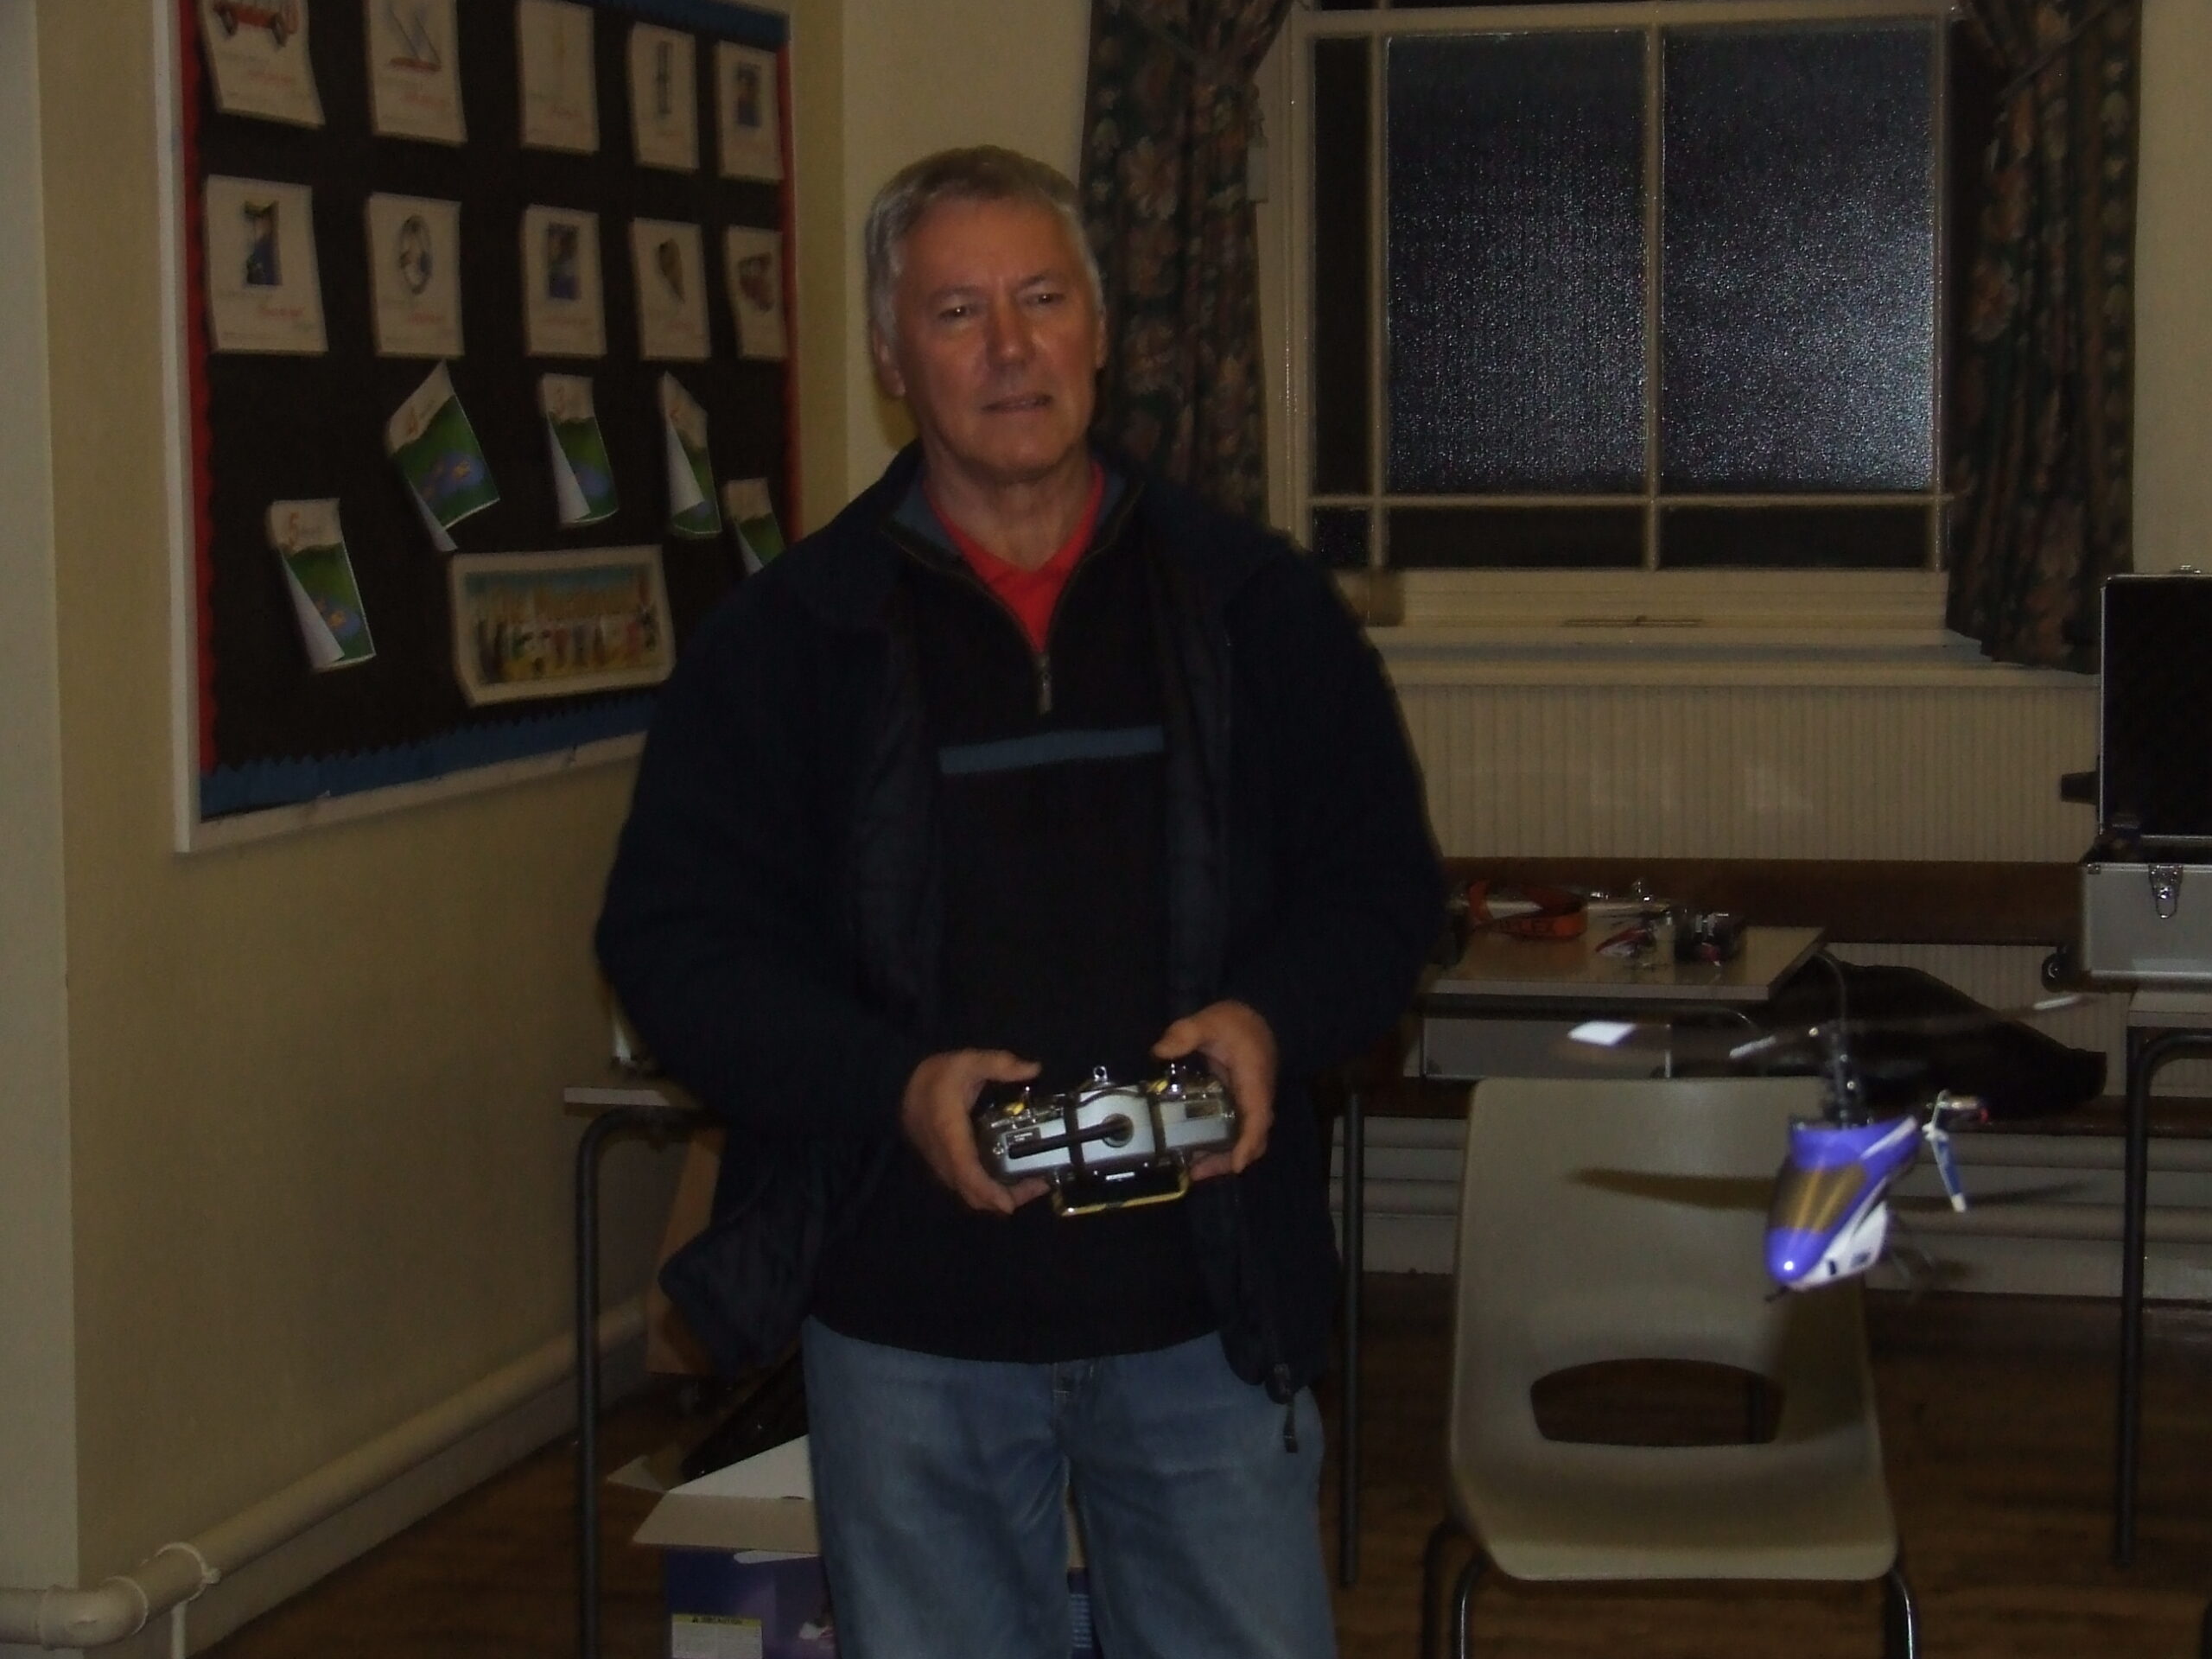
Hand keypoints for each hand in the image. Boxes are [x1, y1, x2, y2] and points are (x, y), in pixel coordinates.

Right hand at [900, 1049, 1048, 1213]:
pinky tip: (1008, 1176)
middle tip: (1037, 1186)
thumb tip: (1034, 1069)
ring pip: (968, 1193)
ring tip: (1029, 1183)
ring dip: (996, 1196)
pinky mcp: (942, 1164)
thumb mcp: (968, 1061)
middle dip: (1004, 1199)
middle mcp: (944, 1158)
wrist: (898, 1085)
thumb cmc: (935, 1075)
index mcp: (950, 1135)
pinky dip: (986, 1189)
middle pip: (972, 1194)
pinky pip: (965, 1186)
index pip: (967, 1173)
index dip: (988, 1192)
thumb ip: (1000, 1064)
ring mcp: (941, 1164)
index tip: (1010, 1205)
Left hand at [1153, 1000, 1276, 1181]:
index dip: (1247, 1144)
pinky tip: (1194, 1150)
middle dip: (1227, 1161)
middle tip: (1195, 1172)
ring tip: (1190, 1170)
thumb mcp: (1209, 1022)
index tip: (1236, 1165)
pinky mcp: (1241, 1105)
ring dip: (1221, 1158)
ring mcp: (1250, 1105)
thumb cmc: (1236, 1022)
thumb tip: (1159, 1051)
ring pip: (1244, 1141)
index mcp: (1254, 1083)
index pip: (1257, 1119)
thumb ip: (1185, 1034)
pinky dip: (1219, 1146)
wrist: (1258, 1015)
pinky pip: (1235, 1132)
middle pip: (1253, 1141)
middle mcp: (1257, 1100)